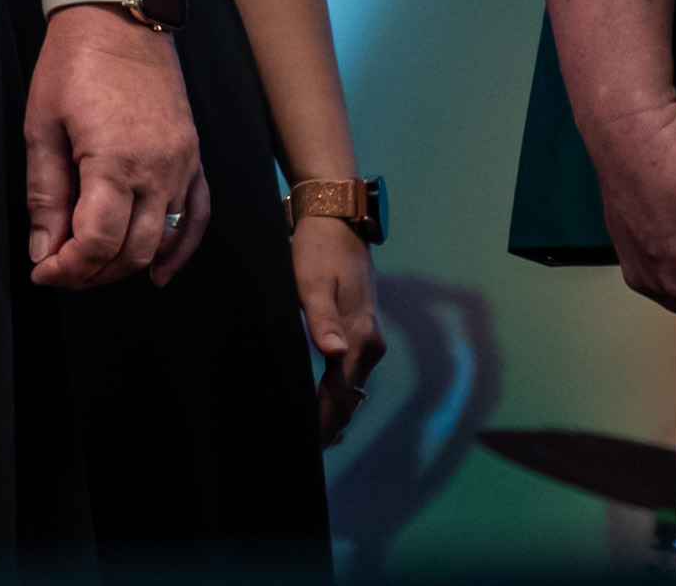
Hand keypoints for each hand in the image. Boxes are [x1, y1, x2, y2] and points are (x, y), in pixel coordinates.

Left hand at [22, 6, 201, 287]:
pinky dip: (180, 248)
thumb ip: (45, 194)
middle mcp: (158, 169)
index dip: (68, 268)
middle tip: (60, 270)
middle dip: (93, 272)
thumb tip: (44, 249)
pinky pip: (197, 215)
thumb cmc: (74, 63)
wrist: (119, 16)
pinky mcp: (192, 156)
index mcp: (115, 161)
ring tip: (93, 268)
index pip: (97, 242)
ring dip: (127, 264)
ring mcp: (182, 164)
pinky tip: (159, 270)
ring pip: (162, 239)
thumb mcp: (42, 126)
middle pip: (132, 250)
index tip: (44, 271)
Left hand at [291, 214, 384, 442]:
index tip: (308, 445)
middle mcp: (370, 345)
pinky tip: (325, 405)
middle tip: (305, 453)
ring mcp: (369, 340)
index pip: (340, 393)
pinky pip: (350, 374)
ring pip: (352, 388)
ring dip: (335, 412)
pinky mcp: (361, 332)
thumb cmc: (317, 250)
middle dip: (330, 425)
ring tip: (313, 439)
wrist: (336, 222)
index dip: (324, 421)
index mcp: (359, 337)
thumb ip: (321, 319)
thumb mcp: (311, 281)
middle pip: (349, 397)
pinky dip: (338, 394)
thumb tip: (333, 353)